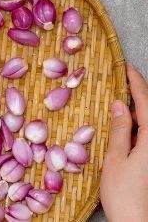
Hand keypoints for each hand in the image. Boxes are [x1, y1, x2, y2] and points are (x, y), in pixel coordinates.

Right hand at [101, 64, 147, 221]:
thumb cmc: (124, 193)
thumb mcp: (116, 158)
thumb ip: (120, 129)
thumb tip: (118, 104)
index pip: (145, 101)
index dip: (135, 82)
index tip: (126, 67)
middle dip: (138, 93)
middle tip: (123, 79)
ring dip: (137, 110)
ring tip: (120, 99)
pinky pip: (147, 135)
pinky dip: (137, 125)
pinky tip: (125, 124)